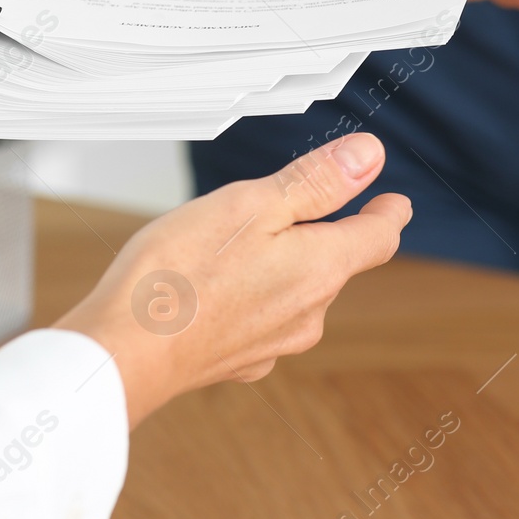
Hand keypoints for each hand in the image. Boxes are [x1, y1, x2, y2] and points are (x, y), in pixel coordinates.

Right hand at [55, 134, 410, 427]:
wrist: (125, 353)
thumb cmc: (177, 275)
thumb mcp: (249, 204)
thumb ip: (314, 183)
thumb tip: (368, 157)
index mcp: (319, 268)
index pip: (376, 237)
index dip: (386, 212)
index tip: (392, 203)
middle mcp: (307, 313)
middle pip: (333, 265)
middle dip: (318, 236)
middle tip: (287, 210)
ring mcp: (274, 343)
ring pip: (296, 294)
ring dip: (280, 268)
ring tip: (238, 247)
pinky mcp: (239, 360)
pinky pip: (260, 321)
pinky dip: (248, 299)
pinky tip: (213, 291)